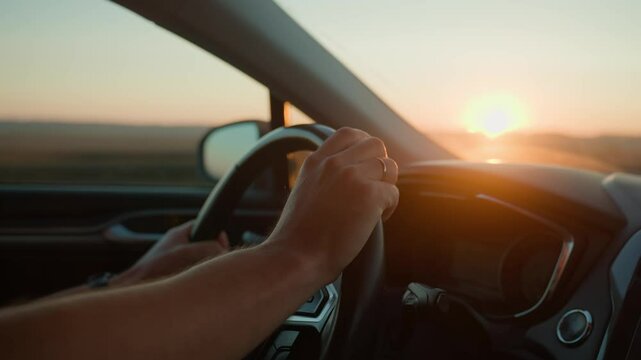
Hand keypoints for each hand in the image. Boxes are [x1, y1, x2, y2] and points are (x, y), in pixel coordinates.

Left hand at [113, 221, 229, 285]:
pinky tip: (194, 281)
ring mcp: (175, 258)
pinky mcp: (173, 271)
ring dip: (203, 265)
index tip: (221, 245)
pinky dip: (195, 274)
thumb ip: (206, 248)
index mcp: (179, 233)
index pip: (204, 225)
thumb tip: (223, 251)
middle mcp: (177, 244)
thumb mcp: (184, 253)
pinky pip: (191, 270)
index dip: (215, 234)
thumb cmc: (154, 267)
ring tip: (202, 272)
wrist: (135, 285)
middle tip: (215, 261)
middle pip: (204, 243)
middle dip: (212, 252)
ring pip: (198, 258)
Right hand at [267, 127, 398, 283]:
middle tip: (373, 188)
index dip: (363, 147)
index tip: (365, 166)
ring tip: (375, 206)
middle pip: (375, 145)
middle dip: (379, 165)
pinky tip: (376, 220)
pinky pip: (394, 192)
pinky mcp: (369, 195)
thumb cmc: (298, 236)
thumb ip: (324, 176)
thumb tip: (349, 175)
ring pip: (389, 165)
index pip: (349, 134)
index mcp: (316, 161)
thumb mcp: (304, 191)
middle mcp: (334, 163)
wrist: (296, 257)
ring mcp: (352, 177)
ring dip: (386, 185)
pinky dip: (390, 208)